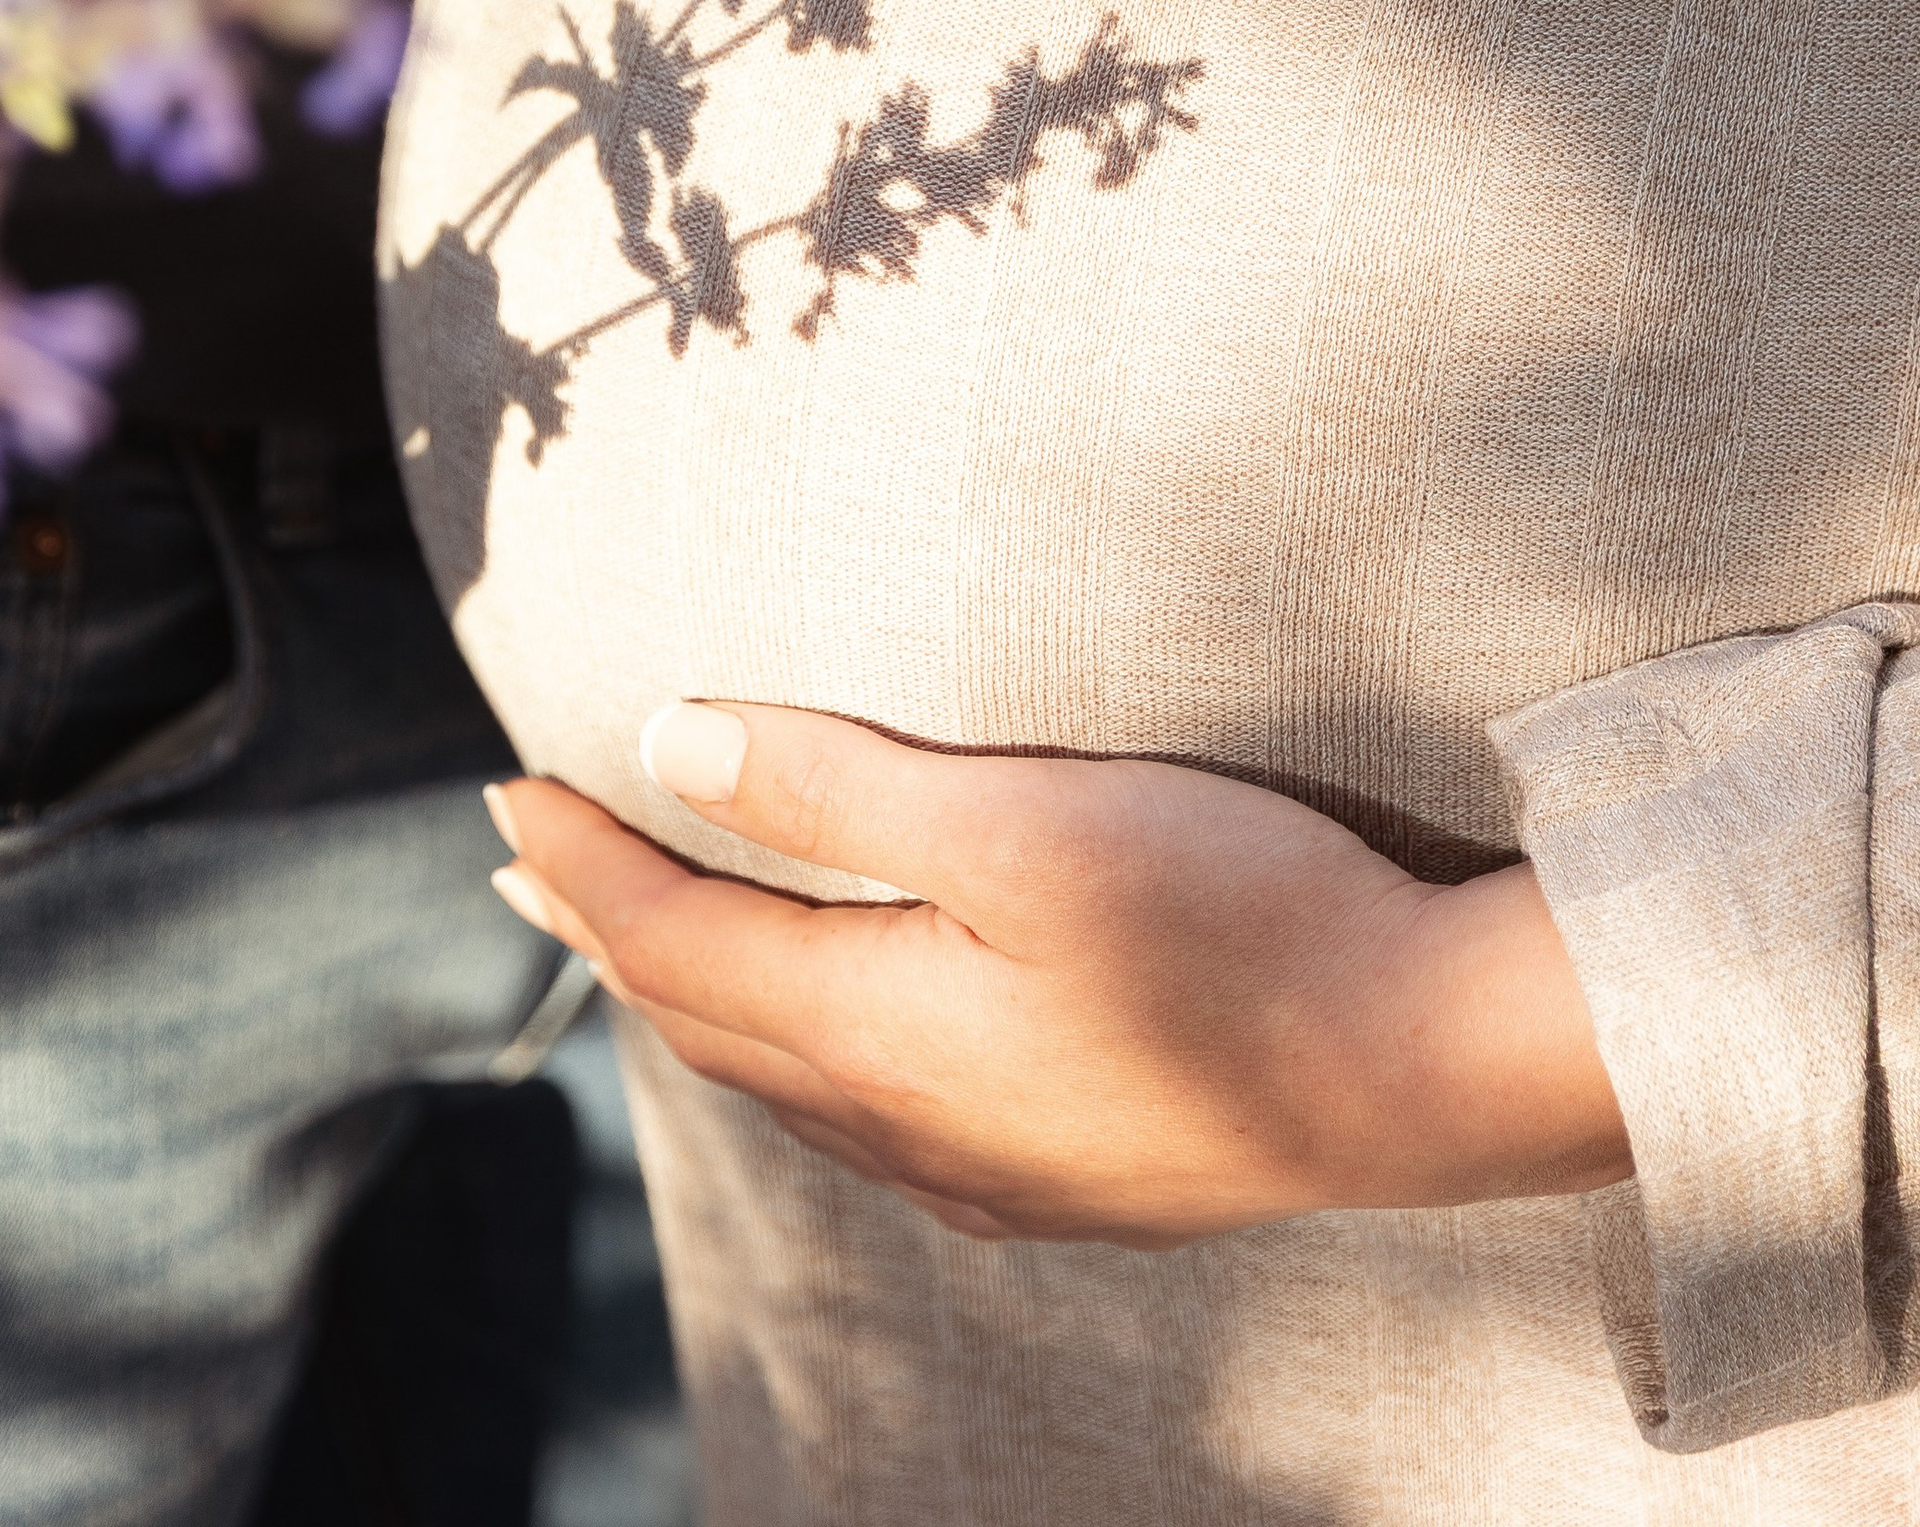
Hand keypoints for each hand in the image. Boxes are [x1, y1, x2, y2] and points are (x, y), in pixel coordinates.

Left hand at [485, 702, 1630, 1245]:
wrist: (1421, 1068)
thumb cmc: (1237, 917)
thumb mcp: (1021, 824)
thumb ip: (833, 789)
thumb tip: (665, 744)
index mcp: (878, 1034)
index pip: (676, 943)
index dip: (579, 867)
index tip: (499, 795)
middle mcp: (909, 1127)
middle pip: (713, 1022)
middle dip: (613, 932)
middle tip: (531, 863)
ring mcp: (989, 1171)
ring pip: (789, 1082)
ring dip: (701, 997)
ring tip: (651, 940)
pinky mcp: (1064, 1176)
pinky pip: (872, 1118)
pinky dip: (799, 1050)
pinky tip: (835, 1041)